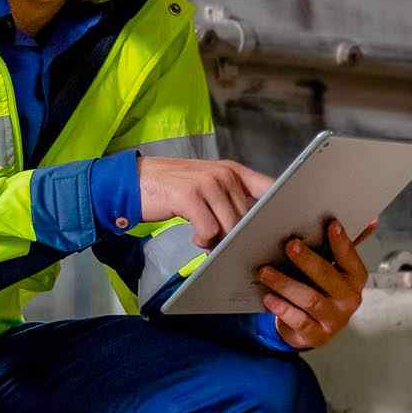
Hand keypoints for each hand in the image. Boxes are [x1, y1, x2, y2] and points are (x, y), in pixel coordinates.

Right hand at [137, 157, 274, 247]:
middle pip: (247, 217)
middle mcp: (224, 174)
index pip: (269, 187)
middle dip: (237, 235)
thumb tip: (255, 226)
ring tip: (205, 238)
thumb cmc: (173, 188)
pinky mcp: (190, 196)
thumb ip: (231, 198)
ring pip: (230, 226)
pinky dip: (203, 239)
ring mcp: (207, 183)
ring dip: (219, 240)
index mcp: (233, 171)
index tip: (278, 227)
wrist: (133, 181)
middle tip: (221, 242)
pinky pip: (209, 230)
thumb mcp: (207, 185)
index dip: (278, 207)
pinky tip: (194, 235)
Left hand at [256, 218, 377, 349]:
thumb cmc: (322, 290)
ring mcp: (334, 319)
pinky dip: (282, 308)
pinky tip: (268, 297)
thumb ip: (345, 246)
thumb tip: (372, 219)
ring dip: (286, 283)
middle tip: (290, 244)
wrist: (312, 329)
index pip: (350, 258)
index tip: (331, 224)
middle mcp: (349, 299)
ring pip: (310, 299)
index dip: (342, 241)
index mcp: (355, 279)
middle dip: (308, 260)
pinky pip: (298, 320)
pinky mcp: (316, 335)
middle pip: (328, 277)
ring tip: (265, 271)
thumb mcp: (334, 270)